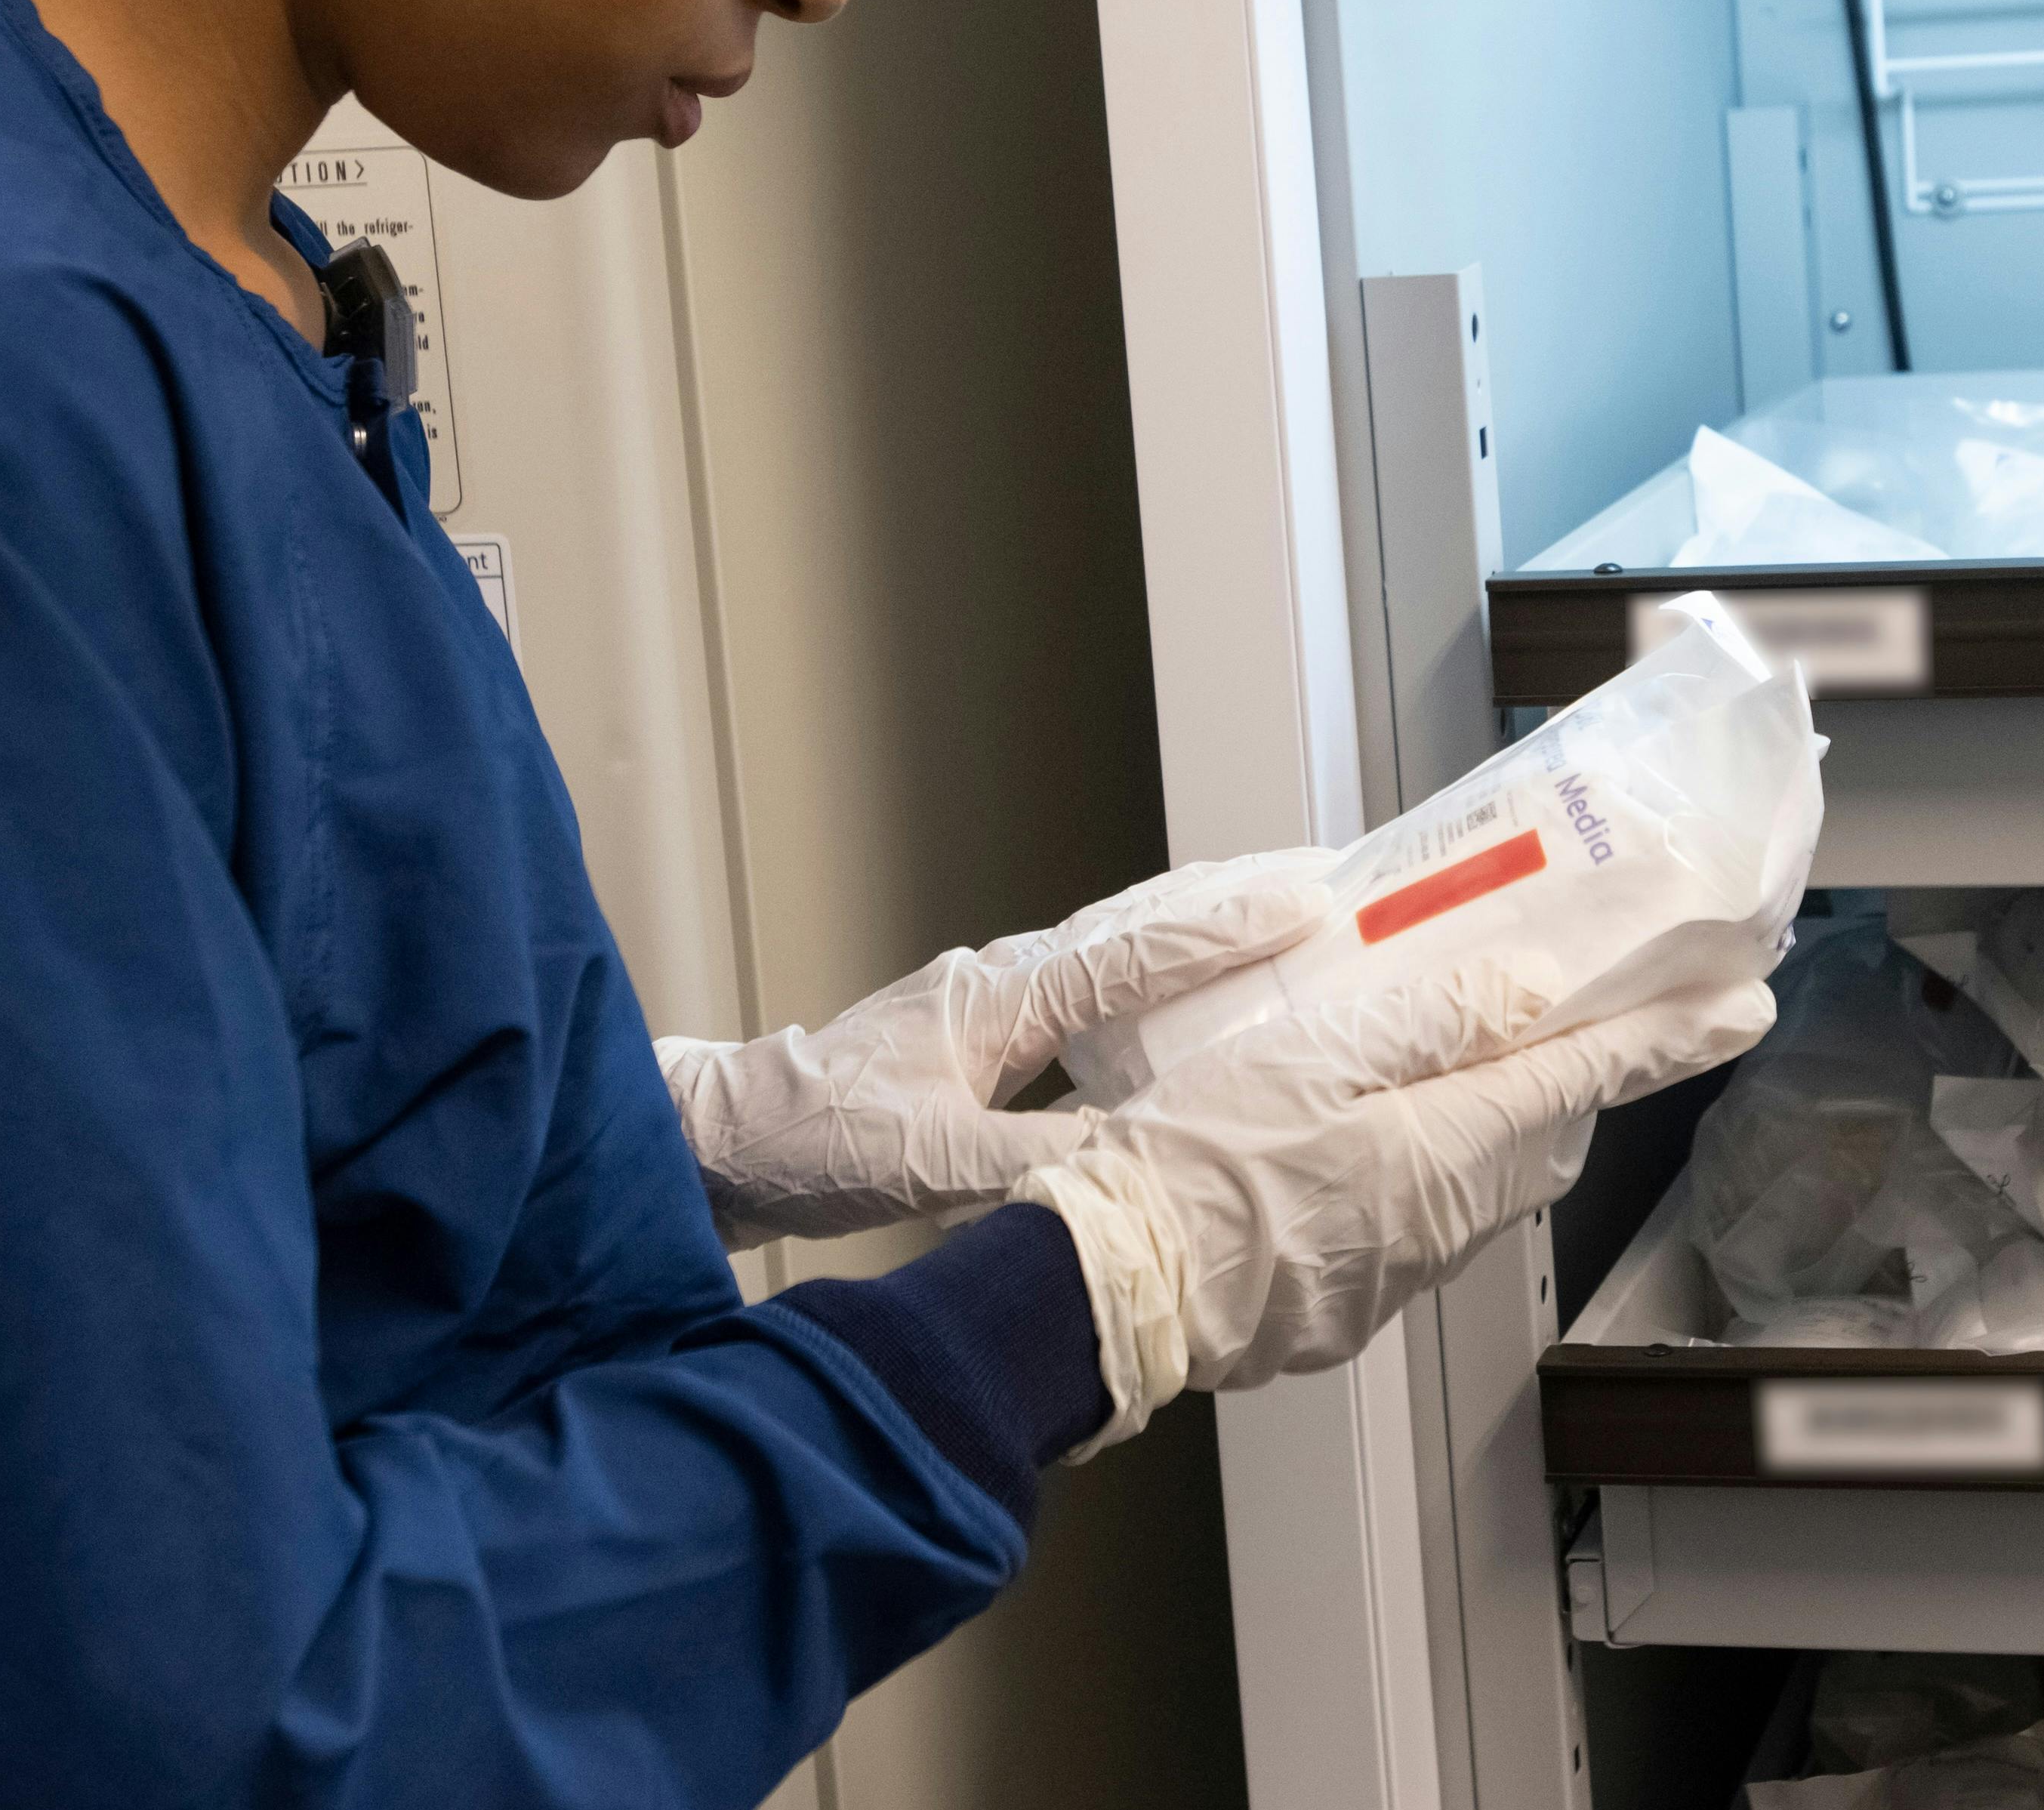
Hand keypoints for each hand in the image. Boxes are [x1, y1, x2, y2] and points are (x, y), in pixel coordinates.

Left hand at [657, 848, 1336, 1246]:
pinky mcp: (980, 1039)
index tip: (1305, 903)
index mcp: (1001, 998)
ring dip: (1192, 937)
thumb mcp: (929, 1161)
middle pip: (1136, 927)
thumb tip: (1137, 1165)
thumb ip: (1033, 1164)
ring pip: (1114, 952)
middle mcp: (1002, 984)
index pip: (1135, 955)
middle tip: (1317, 879)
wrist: (726, 1140)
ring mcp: (990, 1005)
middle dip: (1227, 903)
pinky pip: (1088, 994)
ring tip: (1271, 923)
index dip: (1224, 933)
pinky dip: (1146, 984)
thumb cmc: (811, 1139)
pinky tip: (1174, 1013)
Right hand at [1020, 955, 1777, 1447]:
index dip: (1668, 1035)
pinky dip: (1430, 1171)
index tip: (1740, 1004)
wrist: (1107, 1297)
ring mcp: (1395, 1272)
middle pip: (1546, 1136)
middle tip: (1600, 1016)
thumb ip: (1427, 1023)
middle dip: (1583, 1076)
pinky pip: (1422, 1225)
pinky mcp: (1346, 1302)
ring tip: (1478, 1063)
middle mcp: (1442, 1222)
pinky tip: (1378, 1142)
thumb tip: (1531, 993)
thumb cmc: (1191, 1167)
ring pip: (1486, 1184)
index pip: (1587, 1077)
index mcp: (1443, 1149)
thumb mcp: (1307, 1056)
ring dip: (1504, 1124)